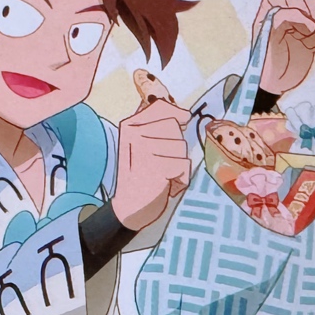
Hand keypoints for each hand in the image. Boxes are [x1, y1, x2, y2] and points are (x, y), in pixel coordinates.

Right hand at [110, 97, 191, 231]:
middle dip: (175, 148)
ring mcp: (143, 149)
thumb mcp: (145, 143)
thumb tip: (184, 113)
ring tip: (162, 174)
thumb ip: (158, 122)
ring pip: (182, 147)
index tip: (169, 134)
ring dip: (178, 165)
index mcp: (129, 125)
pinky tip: (165, 185)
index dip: (175, 117)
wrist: (130, 208)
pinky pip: (184, 165)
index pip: (162, 107)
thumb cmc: (143, 174)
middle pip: (175, 127)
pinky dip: (180, 179)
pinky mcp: (156, 166)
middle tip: (160, 163)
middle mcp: (133, 133)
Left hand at [252, 0, 314, 95]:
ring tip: (309, 47)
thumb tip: (310, 23)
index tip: (295, 27)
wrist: (274, 81)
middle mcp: (289, 8)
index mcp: (272, 3)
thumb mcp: (266, 37)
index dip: (297, 6)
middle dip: (310, 21)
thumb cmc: (264, 60)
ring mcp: (304, 21)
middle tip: (302, 39)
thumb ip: (283, 19)